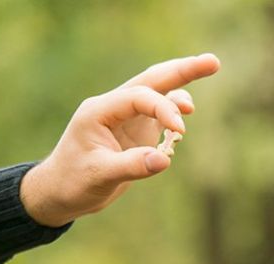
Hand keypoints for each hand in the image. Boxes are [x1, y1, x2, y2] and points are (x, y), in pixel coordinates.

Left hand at [20, 53, 219, 226]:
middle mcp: (113, 108)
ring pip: (158, 95)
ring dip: (180, 91)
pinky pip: (159, 117)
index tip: (181, 131)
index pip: (139, 97)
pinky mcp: (135, 132)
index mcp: (99, 110)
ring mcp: (125, 119)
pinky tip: (180, 130)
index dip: (164, 109)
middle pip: (152, 80)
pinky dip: (174, 118)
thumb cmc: (73, 182)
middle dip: (182, 71)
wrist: (60, 192)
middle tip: (213, 61)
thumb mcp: (100, 176)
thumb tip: (165, 159)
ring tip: (196, 100)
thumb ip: (132, 166)